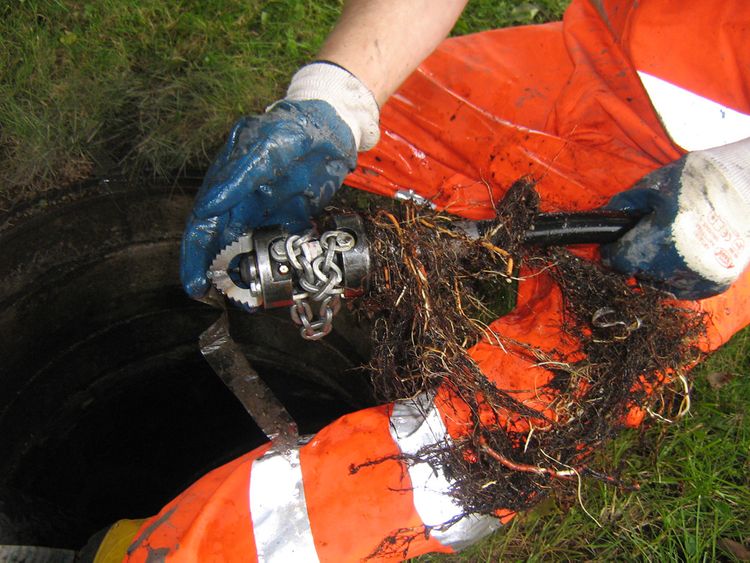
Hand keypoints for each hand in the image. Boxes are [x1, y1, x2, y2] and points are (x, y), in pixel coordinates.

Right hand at [180, 63, 378, 298]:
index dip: (195, 250)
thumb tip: (210, 206)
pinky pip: (276, 245)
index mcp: (229, 178)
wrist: (334, 126)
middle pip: (219, 237)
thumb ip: (239, 177)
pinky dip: (270, 263)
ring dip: (240, 270)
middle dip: (210, 267)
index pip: (204, 219)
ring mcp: (266, 208)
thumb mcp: (267, 147)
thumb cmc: (297, 128)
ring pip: (245, 245)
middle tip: (205, 293)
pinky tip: (268, 282)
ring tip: (238, 295)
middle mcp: (243, 196)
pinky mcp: (290, 216)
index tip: (194, 279)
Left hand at [601, 140, 749, 299]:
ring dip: (653, 271)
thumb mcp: (655, 184)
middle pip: (638, 274)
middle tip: (643, 241)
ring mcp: (702, 275)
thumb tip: (604, 224)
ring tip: (665, 246)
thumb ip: (625, 205)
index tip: (614, 246)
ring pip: (658, 285)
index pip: (621, 260)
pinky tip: (679, 256)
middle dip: (634, 259)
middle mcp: (683, 260)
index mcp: (665, 234)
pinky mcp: (716, 283)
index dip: (613, 252)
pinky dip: (674, 278)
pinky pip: (681, 290)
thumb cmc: (700, 180)